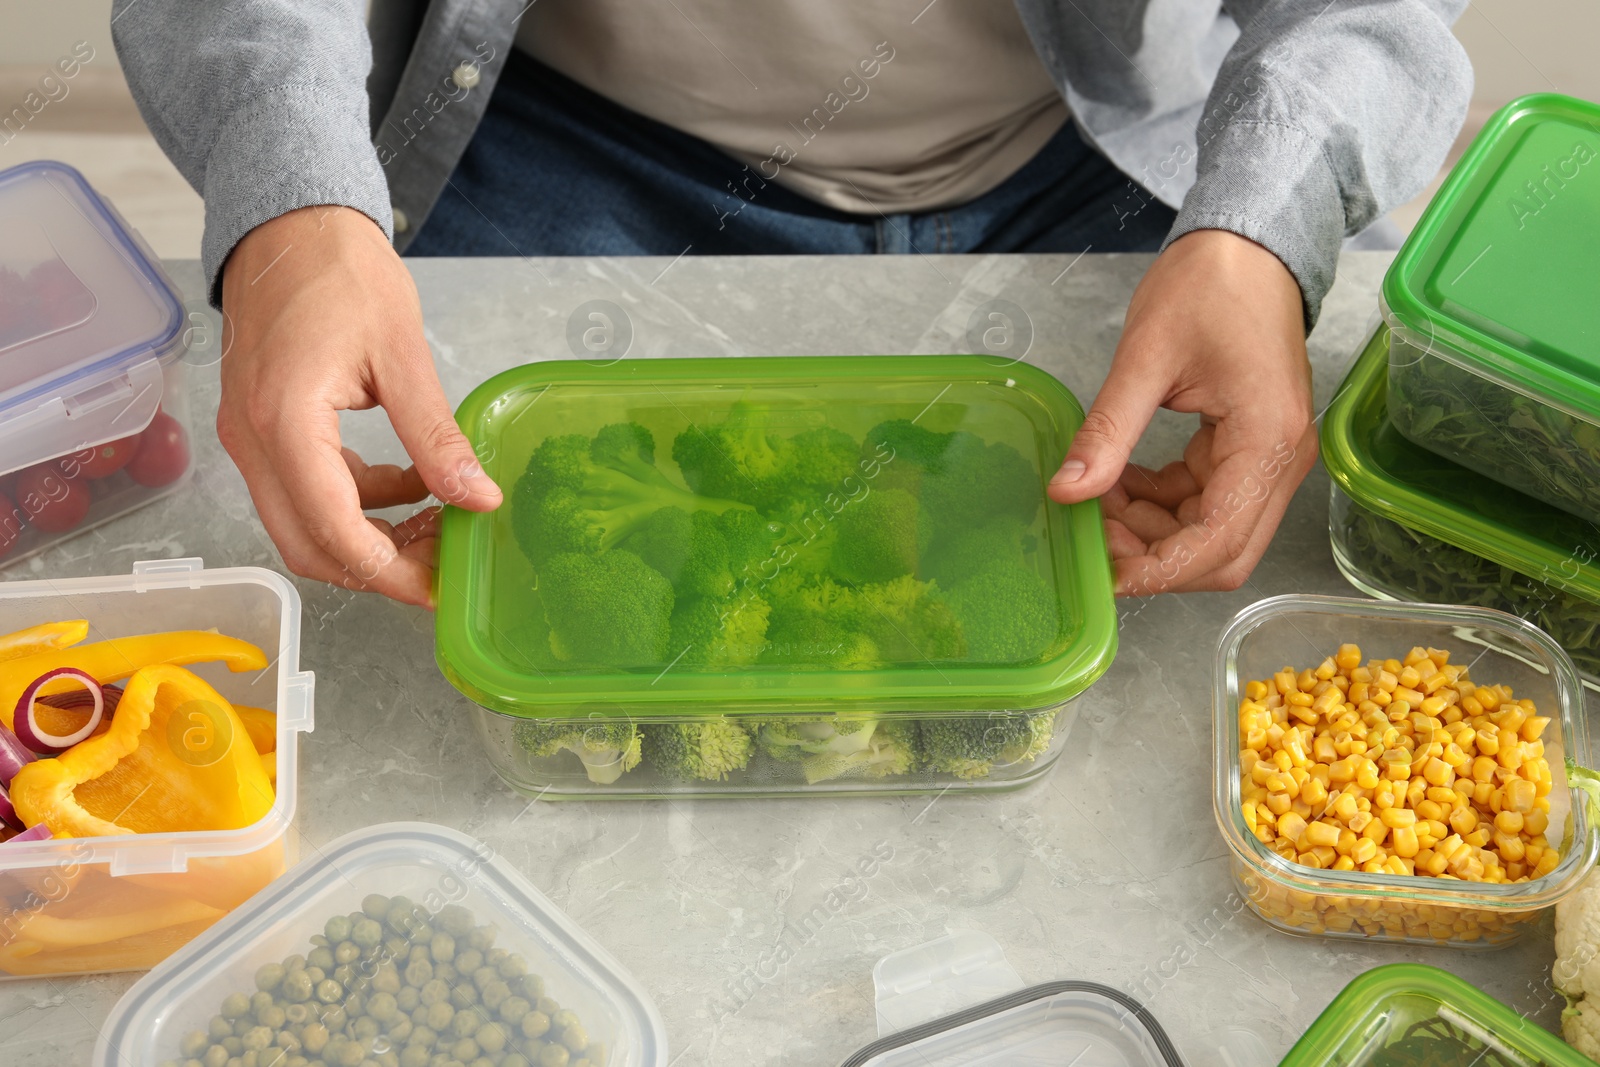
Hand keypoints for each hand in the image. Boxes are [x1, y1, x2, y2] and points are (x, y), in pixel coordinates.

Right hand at [217, 206, 501, 606]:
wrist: (289, 223)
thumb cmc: (341, 272)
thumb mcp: (402, 354)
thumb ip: (436, 435)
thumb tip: (479, 499)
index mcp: (284, 422)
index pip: (333, 529)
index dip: (390, 571)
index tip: (441, 586)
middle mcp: (251, 441)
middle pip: (308, 546)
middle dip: (379, 567)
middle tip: (442, 562)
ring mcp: (247, 438)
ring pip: (303, 525)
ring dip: (367, 536)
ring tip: (437, 518)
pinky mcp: (258, 430)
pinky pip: (301, 492)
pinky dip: (353, 503)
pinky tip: (407, 483)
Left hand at [1047, 229, 1318, 594]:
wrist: (1247, 247)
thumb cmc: (1208, 285)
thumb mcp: (1145, 357)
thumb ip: (1108, 432)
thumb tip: (1067, 492)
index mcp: (1267, 440)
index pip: (1217, 540)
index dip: (1158, 569)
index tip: (1103, 573)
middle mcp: (1281, 460)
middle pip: (1222, 552)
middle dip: (1154, 558)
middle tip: (1092, 538)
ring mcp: (1269, 458)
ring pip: (1211, 532)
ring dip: (1152, 532)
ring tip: (1094, 503)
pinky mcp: (1249, 450)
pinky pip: (1205, 502)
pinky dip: (1160, 506)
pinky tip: (1115, 485)